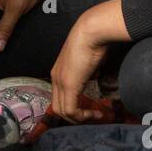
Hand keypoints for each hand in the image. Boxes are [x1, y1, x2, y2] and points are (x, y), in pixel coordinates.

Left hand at [49, 2, 127, 122]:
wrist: (92, 31)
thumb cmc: (94, 42)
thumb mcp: (90, 63)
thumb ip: (89, 74)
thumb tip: (96, 80)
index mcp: (59, 73)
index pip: (59, 98)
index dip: (73, 108)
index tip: (90, 108)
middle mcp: (56, 78)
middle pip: (58, 108)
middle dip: (75, 117)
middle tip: (92, 116)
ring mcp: (60, 81)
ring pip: (62, 111)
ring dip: (79, 118)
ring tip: (95, 116)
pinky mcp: (68, 85)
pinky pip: (70, 109)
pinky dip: (82, 116)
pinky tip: (95, 113)